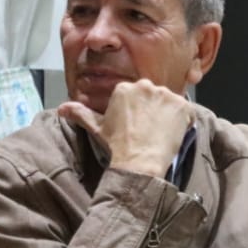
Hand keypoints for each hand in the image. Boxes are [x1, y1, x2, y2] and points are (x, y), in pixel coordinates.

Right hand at [59, 79, 191, 178]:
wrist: (139, 161)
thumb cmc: (117, 145)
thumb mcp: (97, 128)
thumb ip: (81, 114)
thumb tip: (62, 108)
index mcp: (124, 88)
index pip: (136, 95)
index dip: (138, 111)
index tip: (138, 125)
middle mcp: (145, 86)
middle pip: (153, 96)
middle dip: (153, 110)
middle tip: (150, 129)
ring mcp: (165, 94)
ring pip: (169, 102)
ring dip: (168, 114)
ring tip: (161, 132)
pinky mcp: (182, 105)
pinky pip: (186, 110)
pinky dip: (183, 120)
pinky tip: (173, 133)